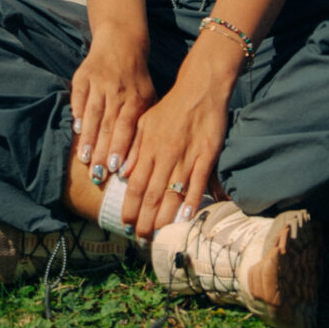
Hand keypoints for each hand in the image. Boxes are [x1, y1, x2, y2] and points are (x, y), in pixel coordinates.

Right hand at [69, 36, 154, 182]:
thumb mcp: (148, 99)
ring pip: (93, 114)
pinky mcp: (83, 76)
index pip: (127, 126)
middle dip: (102, 151)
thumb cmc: (137, 81)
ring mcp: (100, 82)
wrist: (121, 44)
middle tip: (96, 174)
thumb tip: (135, 162)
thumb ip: (142, 127)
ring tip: (83, 158)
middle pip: (108, 124)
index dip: (120, 147)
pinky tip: (76, 130)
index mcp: (137, 97)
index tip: (114, 169)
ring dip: (88, 138)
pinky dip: (77, 113)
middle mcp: (118, 90)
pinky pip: (79, 97)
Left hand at [120, 67, 234, 237]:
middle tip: (140, 238)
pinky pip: (197, 182)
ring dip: (164, 217)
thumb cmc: (170, 108)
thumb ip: (133, 148)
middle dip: (144, 219)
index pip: (135, 185)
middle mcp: (165, 155)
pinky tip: (185, 218)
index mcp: (148, 148)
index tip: (125, 224)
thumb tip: (122, 173)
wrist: (200, 89)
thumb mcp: (144, 122)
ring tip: (157, 235)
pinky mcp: (206, 155)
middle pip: (152, 194)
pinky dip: (191, 201)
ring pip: (173, 193)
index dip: (129, 207)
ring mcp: (186, 156)